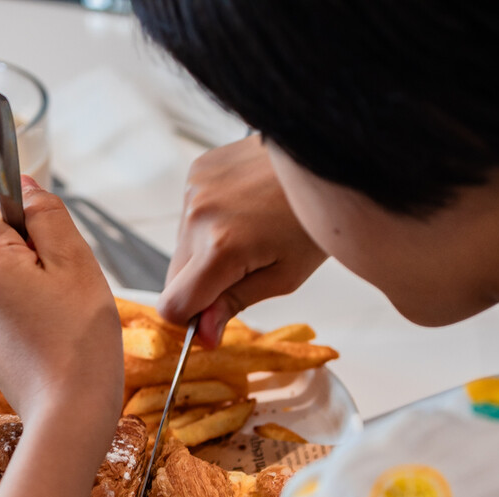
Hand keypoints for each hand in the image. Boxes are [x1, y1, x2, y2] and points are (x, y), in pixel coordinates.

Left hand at [0, 178, 122, 443]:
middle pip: (6, 239)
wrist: (70, 413)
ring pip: (9, 271)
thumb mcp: (76, 263)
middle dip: (41, 254)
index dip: (41, 221)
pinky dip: (30, 307)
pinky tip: (51, 333)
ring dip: (39, 282)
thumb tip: (24, 184)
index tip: (63, 254)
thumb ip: (47, 214)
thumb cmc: (80, 341)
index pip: (5, 203)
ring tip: (62, 317)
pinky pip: (7, 301)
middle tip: (69, 292)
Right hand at [160, 135, 326, 346]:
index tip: (213, 321)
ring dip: (205, 254)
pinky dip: (209, 225)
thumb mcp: (283, 276)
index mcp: (220, 248)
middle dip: (201, 287)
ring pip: (182, 248)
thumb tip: (204, 334)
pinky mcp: (197, 172)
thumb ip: (234, 304)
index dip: (190, 321)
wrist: (324, 159)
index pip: (173, 305)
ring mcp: (194, 190)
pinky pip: (190, 218)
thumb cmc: (313, 220)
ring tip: (249, 236)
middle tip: (245, 273)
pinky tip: (243, 213)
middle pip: (175, 278)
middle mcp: (197, 216)